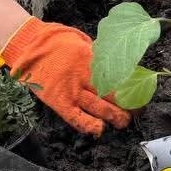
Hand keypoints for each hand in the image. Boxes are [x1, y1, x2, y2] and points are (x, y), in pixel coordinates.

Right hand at [4, 18, 130, 135]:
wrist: (28, 44)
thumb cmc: (55, 40)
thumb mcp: (81, 41)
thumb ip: (96, 54)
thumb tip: (113, 60)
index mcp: (93, 59)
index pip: (118, 75)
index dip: (131, 85)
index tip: (142, 91)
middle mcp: (85, 75)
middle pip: (112, 93)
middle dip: (127, 103)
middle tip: (137, 111)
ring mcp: (72, 89)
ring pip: (98, 106)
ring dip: (113, 116)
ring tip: (124, 122)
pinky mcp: (59, 100)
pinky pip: (75, 116)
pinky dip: (87, 124)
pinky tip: (99, 130)